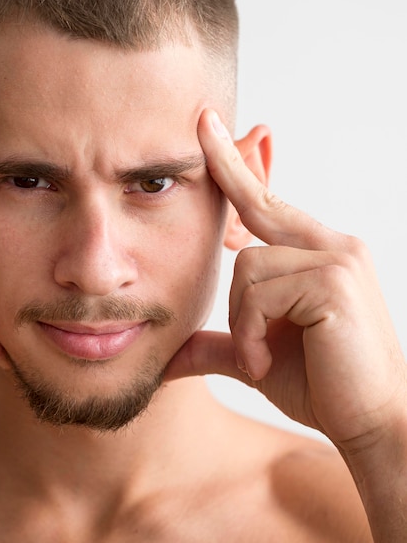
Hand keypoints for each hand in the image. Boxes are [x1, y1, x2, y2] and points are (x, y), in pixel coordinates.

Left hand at [167, 109, 406, 452]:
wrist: (372, 424)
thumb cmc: (321, 385)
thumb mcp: (257, 356)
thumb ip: (219, 344)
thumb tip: (170, 354)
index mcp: (316, 254)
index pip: (266, 201)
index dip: (236, 165)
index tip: (208, 126)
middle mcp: (331, 245)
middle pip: (253, 209)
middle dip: (225, 169)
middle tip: (200, 118)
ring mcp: (336, 258)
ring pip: (247, 267)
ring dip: (243, 321)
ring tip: (261, 355)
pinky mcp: (334, 281)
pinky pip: (260, 292)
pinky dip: (253, 332)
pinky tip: (269, 360)